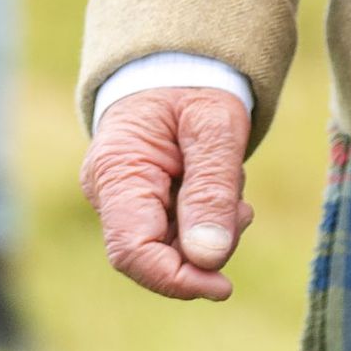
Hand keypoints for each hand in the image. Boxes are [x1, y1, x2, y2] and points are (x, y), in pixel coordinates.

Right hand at [81, 86, 252, 301]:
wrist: (177, 63)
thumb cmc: (194, 86)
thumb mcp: (215, 127)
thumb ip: (212, 190)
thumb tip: (208, 258)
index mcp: (116, 171)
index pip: (132, 251)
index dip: (175, 279)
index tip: (222, 286)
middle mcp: (110, 193)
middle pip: (155, 255)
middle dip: (205, 246)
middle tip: (241, 210)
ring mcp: (124, 200)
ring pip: (171, 247)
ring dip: (212, 230)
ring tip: (230, 184)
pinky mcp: (144, 203)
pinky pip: (177, 231)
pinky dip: (207, 221)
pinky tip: (221, 190)